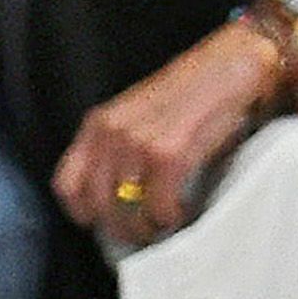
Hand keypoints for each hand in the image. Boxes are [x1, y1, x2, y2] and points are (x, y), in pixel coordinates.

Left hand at [54, 19, 282, 247]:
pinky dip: (169, 219)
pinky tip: (180, 212)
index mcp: (98, 123)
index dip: (83, 212)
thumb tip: (116, 201)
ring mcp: (137, 143)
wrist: (231, 65)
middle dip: (120, 229)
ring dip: (147, 228)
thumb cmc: (190, 93)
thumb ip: (119, 150)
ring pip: (126, 213)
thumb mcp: (137, 116)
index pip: (66, 185)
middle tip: (141, 233)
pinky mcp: (168, 154)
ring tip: (162, 224)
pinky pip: (158, 207)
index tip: (101, 223)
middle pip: (97, 206)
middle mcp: (111, 133)